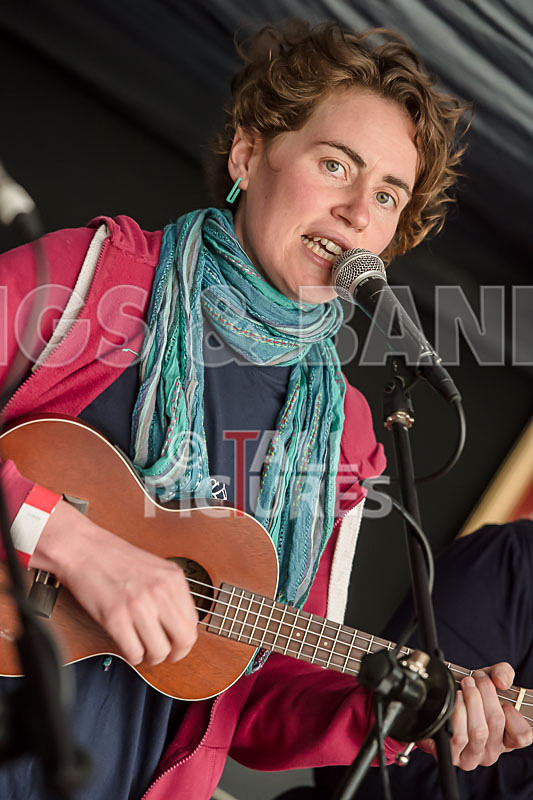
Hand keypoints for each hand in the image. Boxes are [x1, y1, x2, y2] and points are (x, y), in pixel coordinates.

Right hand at [30, 499, 198, 665]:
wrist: (83, 549)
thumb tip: (180, 624)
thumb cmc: (115, 558)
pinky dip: (132, 656)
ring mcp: (139, 604)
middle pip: (183, 639)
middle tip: (163, 654)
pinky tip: (128, 647)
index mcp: (173, 578)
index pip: (193, 622)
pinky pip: (134, 652)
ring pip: (159, 651)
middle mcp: (160, 590)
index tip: (176, 645)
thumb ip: (170, 592)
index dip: (185, 640)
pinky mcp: (115, 617)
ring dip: (151, 657)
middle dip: (175, 654)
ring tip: (143, 651)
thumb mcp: (155, 569)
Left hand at [419, 663, 532, 768]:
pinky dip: (457, 713)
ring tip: (465, 686)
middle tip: (475, 679)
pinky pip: (458, 737)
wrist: (445, 700)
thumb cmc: (473, 694)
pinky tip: (456, 699)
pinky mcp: (453, 756)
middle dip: (485, 694)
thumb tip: (501, 682)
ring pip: (478, 732)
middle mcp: (492, 752)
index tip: (502, 696)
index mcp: (507, 740)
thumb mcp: (490, 680)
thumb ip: (503, 673)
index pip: (523, 736)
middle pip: (496, 723)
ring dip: (471, 702)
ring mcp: (473, 757)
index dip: (513, 713)